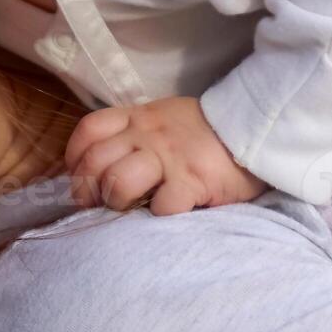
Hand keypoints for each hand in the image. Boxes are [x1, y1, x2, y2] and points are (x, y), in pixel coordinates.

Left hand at [63, 97, 268, 215]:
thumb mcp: (162, 119)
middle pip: (95, 161)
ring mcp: (169, 157)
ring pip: (118, 182)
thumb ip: (132, 134)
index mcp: (137, 117)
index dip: (75, 158)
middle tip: (97, 204)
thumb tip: (99, 166)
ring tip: (130, 208)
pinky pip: (160, 205)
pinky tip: (167, 211)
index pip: (88, 130)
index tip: (80, 177)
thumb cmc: (204, 132)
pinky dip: (158, 214)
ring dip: (117, 202)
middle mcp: (147, 134)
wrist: (256, 129)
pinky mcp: (192, 181)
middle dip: (87, 189)